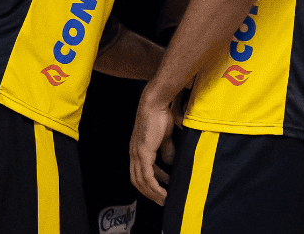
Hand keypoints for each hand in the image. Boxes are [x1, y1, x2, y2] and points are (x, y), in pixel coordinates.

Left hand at [129, 90, 175, 205]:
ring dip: (153, 193)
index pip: (139, 173)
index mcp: (137, 150)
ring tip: (164, 200)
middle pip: (138, 181)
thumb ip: (166, 150)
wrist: (155, 103)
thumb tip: (170, 162)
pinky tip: (163, 192)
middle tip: (162, 201)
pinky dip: (154, 186)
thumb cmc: (160, 116)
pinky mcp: (143, 152)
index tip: (160, 191)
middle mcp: (134, 154)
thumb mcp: (165, 137)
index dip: (148, 184)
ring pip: (142, 181)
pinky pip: (147, 175)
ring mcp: (137, 154)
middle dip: (149, 193)